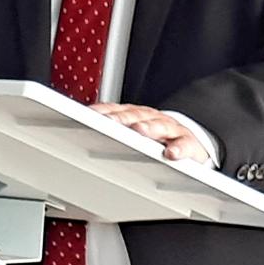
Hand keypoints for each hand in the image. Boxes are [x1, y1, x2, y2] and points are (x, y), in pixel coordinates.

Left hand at [90, 103, 209, 162]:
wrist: (188, 142)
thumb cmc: (154, 140)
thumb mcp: (132, 135)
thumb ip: (111, 135)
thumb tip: (75, 141)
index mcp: (134, 115)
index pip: (115, 110)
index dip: (102, 112)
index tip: (87, 115)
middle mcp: (150, 118)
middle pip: (135, 115)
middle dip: (121, 119)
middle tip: (109, 122)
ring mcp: (170, 128)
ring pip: (159, 125)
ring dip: (149, 128)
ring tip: (139, 131)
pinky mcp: (188, 142)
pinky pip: (184, 144)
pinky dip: (179, 148)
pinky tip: (171, 154)